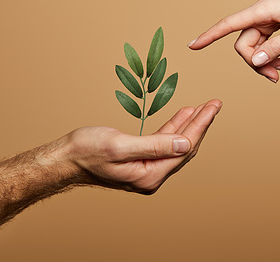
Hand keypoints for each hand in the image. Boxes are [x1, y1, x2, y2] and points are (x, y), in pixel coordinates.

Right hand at [65, 99, 221, 193]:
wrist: (65, 159)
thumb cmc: (86, 151)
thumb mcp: (120, 146)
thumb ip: (154, 146)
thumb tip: (184, 144)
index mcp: (150, 175)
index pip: (183, 148)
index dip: (200, 125)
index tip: (212, 106)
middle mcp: (152, 176)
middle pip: (184, 148)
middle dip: (200, 124)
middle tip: (215, 104)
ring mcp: (147, 170)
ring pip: (175, 145)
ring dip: (189, 125)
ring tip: (204, 108)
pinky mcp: (140, 161)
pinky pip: (163, 144)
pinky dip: (173, 128)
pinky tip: (182, 116)